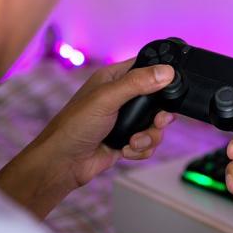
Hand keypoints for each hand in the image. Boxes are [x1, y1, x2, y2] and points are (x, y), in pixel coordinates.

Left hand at [0, 58, 175, 217]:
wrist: (63, 163)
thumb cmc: (73, 127)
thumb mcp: (106, 99)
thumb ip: (136, 83)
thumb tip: (165, 71)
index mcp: (114, 79)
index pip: (147, 68)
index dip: (161, 76)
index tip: (168, 89)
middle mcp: (122, 97)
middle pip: (158, 100)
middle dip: (160, 116)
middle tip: (156, 122)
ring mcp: (125, 120)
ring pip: (156, 124)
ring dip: (149, 136)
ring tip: (133, 142)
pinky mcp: (127, 139)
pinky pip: (149, 143)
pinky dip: (141, 149)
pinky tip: (125, 150)